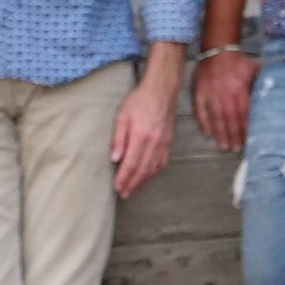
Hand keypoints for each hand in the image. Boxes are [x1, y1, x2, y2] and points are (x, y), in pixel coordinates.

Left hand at [111, 74, 176, 197]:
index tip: (117, 187)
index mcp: (141, 136)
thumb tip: (115, 158)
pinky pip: (162, 162)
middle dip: (133, 184)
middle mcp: (154, 143)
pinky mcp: (169, 142)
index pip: (131, 163)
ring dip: (143, 181)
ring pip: (153, 169)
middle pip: (143, 170)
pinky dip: (154, 172)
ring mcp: (163, 143)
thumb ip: (118, 138)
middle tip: (124, 194)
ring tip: (134, 189)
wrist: (161, 91)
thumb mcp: (122, 116)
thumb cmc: (140, 101)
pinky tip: (148, 176)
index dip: (124, 178)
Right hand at [192, 50, 257, 151]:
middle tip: (235, 149)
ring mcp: (209, 94)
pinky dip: (203, 122)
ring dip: (220, 133)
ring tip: (224, 146)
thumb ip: (258, 86)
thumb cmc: (238, 62)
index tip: (248, 140)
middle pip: (229, 118)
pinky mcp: (198, 92)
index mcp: (239, 88)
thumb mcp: (253, 70)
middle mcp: (224, 93)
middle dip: (233, 135)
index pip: (243, 112)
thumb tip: (269, 101)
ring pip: (215, 117)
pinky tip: (207, 134)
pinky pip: (200, 110)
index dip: (245, 128)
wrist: (217, 49)